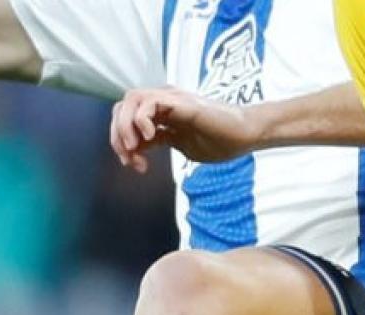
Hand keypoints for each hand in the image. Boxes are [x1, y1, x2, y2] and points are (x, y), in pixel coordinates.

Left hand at [109, 87, 260, 173]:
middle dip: (118, 135)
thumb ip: (160, 142)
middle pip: (122, 107)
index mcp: (162, 112)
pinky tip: (151, 137)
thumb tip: (138, 149)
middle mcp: (163, 101)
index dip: (122, 142)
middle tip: (129, 158)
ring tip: (135, 147)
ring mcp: (171, 99)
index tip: (135, 165)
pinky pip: (148, 102)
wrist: (246, 135)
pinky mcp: (180, 102)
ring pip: (131, 100)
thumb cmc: (221, 140)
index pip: (126, 118)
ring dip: (126, 126)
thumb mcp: (182, 145)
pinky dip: (141, 120)